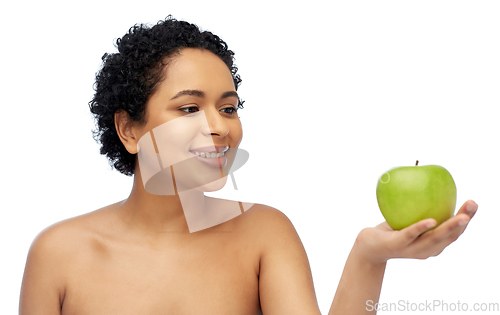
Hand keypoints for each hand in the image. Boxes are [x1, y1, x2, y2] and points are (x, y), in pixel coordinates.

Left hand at [355, 200, 477, 264]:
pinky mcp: (396, 245)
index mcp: (433, 243)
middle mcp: (427, 249)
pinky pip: (410, 235)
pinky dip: (421, 228)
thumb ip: (422, 207)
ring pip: (434, 238)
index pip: (455, 232)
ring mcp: (412, 249)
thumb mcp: (409, 218)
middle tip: (472, 205)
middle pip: (449, 236)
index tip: (474, 204)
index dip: (467, 219)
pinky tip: (430, 220)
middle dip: (463, 221)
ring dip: (449, 227)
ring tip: (461, 216)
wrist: (368, 247)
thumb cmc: (391, 230)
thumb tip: (430, 179)